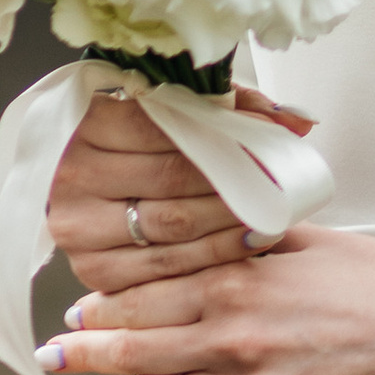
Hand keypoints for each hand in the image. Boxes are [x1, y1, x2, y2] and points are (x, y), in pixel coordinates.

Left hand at [26, 228, 374, 374]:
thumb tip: (188, 233)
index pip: (150, 301)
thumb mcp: (304, 239)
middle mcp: (238, 339)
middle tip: (42, 363)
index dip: (103, 313)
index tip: (72, 317)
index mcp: (243, 284)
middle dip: (83, 360)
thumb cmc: (374, 276)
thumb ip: (241, 239)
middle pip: (138, 354)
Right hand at [45, 85, 315, 295]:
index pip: (170, 130)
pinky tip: (244, 246)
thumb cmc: (139, 133)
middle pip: (174, 181)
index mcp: (92, 123)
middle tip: (281, 186)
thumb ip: (232, 106)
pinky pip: (161, 269)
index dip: (227, 138)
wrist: (84, 175)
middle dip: (236, 184)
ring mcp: (79, 228)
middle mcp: (77, 177)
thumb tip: (296, 122)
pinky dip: (209, 258)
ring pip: (172, 228)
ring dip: (230, 225)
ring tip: (273, 216)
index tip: (271, 146)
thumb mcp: (177, 104)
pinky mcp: (90, 270)